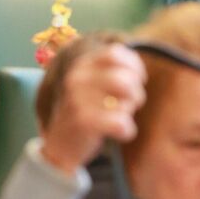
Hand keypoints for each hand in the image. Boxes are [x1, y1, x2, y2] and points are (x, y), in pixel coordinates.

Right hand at [41, 43, 145, 175]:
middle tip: (129, 104)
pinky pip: (121, 122)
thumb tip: (140, 72)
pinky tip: (118, 133)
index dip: (134, 67)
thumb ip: (113, 73)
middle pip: (127, 78)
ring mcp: (77, 99)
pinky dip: (126, 130)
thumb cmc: (87, 112)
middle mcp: (77, 78)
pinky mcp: (82, 122)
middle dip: (136, 93)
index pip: (115, 52)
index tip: (136, 82)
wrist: (59, 145)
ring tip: (121, 117)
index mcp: (81, 65)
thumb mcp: (94, 86)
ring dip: (130, 110)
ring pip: (127, 99)